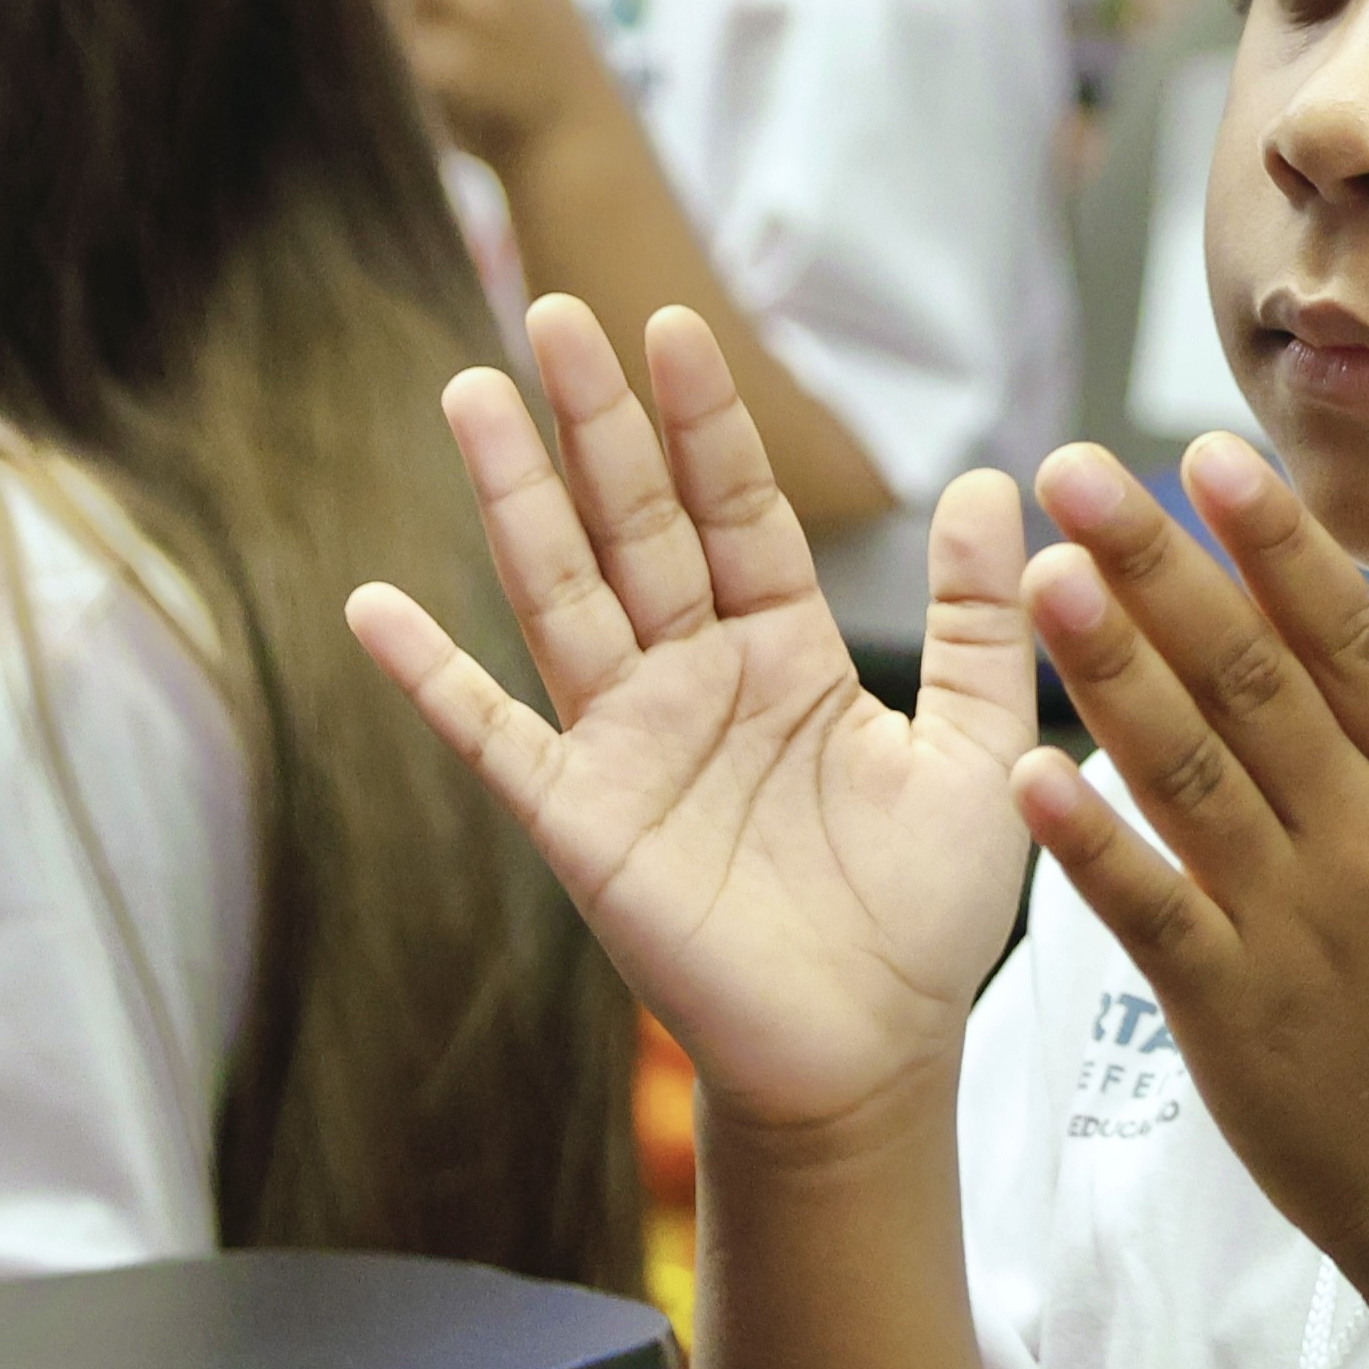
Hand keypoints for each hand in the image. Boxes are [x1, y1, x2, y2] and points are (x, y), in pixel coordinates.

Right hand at [346, 295, 1040, 1138]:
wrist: (869, 1057)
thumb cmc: (925, 918)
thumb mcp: (979, 747)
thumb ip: (979, 622)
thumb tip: (996, 484)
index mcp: (785, 653)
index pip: (736, 510)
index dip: (705, 422)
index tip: (677, 325)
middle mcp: (694, 679)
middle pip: (633, 526)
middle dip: (597, 423)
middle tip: (554, 311)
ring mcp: (626, 745)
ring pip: (560, 595)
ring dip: (514, 499)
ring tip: (472, 393)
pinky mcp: (580, 822)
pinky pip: (492, 735)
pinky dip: (430, 675)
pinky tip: (372, 605)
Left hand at [1010, 434, 1368, 1278]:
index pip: (1354, 641)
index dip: (1283, 544)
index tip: (1208, 452)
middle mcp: (1367, 845)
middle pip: (1257, 685)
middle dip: (1163, 570)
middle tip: (1074, 472)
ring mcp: (1296, 928)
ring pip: (1195, 779)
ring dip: (1114, 676)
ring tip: (1038, 579)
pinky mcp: (1228, 1011)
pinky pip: (1154, 912)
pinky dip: (1093, 845)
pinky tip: (1029, 771)